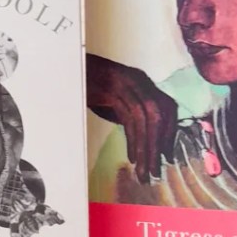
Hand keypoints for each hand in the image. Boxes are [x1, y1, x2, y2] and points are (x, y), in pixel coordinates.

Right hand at [86, 53, 176, 183]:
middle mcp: (137, 80)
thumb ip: (128, 111)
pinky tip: (132, 156)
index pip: (167, 107)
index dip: (170, 132)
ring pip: (145, 118)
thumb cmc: (87, 83)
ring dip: (147, 147)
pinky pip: (129, 118)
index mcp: (141, 81)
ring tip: (145, 171)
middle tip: (157, 170)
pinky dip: (133, 139)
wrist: (66, 66)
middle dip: (160, 144)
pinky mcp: (110, 89)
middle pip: (160, 113)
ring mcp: (124, 83)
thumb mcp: (114, 97)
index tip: (167, 156)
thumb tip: (142, 137)